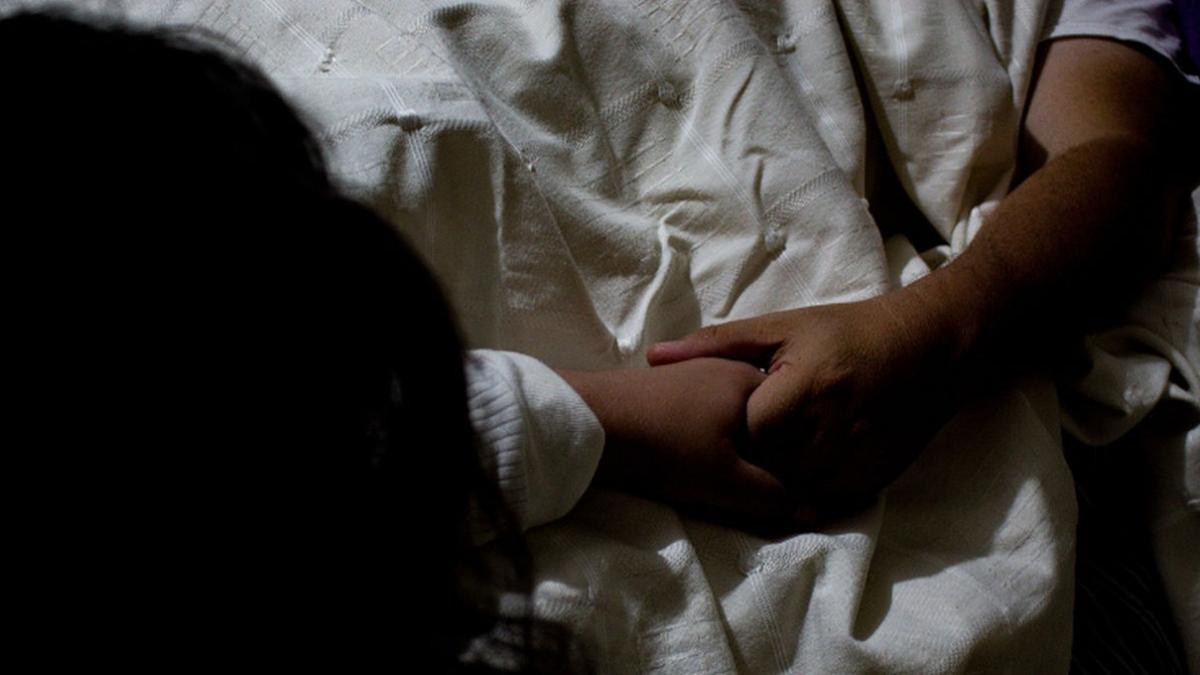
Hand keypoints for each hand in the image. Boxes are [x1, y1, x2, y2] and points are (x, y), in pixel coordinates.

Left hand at [559, 358, 796, 524]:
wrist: (588, 421)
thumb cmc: (665, 447)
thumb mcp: (726, 482)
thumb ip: (772, 496)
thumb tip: (812, 512)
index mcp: (751, 379)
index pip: (794, 418)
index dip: (798, 456)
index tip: (790, 488)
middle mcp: (726, 366)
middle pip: (763, 414)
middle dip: (765, 451)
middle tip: (755, 487)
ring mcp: (693, 370)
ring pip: (731, 413)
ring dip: (734, 445)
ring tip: (721, 477)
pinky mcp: (665, 384)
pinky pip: (704, 411)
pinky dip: (708, 434)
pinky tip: (691, 456)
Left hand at [647, 290, 964, 515]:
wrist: (929, 348)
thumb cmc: (844, 332)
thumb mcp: (780, 327)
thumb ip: (716, 344)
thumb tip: (653, 356)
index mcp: (804, 387)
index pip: (749, 432)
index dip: (733, 431)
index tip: (724, 423)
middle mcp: (833, 429)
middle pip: (770, 467)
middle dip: (753, 459)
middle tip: (740, 445)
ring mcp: (858, 458)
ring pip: (797, 490)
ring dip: (781, 476)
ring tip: (778, 450)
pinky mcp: (876, 478)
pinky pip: (826, 498)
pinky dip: (810, 486)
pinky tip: (805, 461)